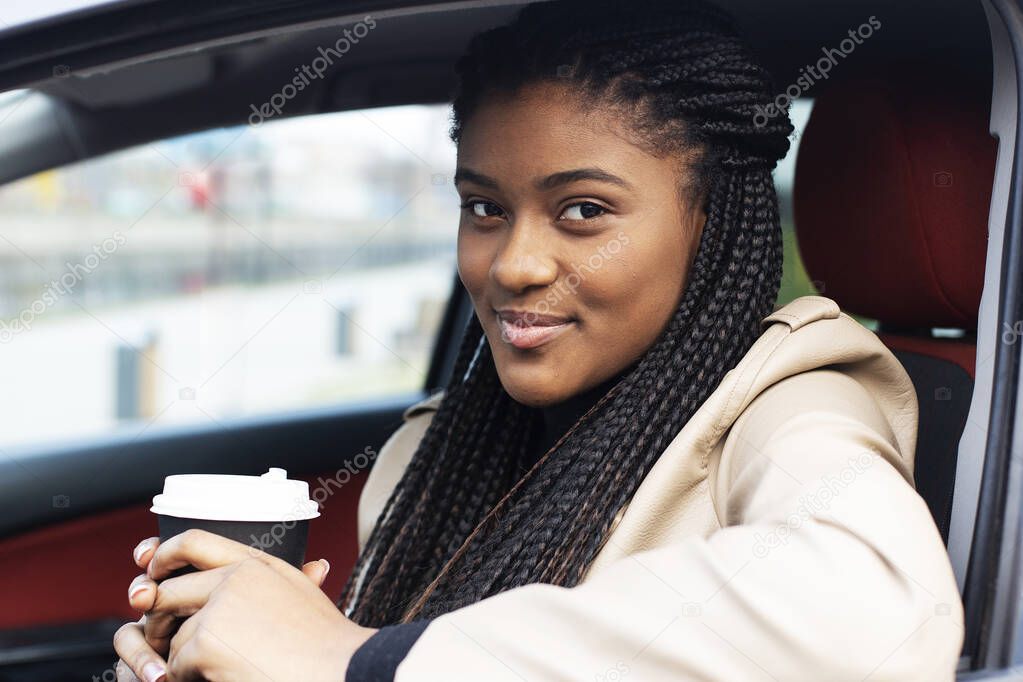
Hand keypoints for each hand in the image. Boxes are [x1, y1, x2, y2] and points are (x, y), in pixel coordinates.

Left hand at [114, 532, 371, 680]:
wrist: (342, 672)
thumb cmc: (330, 646)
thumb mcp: (310, 598)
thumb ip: (297, 576)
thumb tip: (318, 566)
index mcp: (258, 563)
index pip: (195, 541)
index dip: (165, 553)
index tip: (151, 570)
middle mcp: (235, 577)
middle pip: (169, 590)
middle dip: (159, 619)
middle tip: (164, 642)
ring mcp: (217, 609)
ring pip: (173, 636)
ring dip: (181, 660)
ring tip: (212, 670)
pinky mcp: (205, 643)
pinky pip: (175, 665)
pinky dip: (187, 679)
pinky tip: (218, 680)